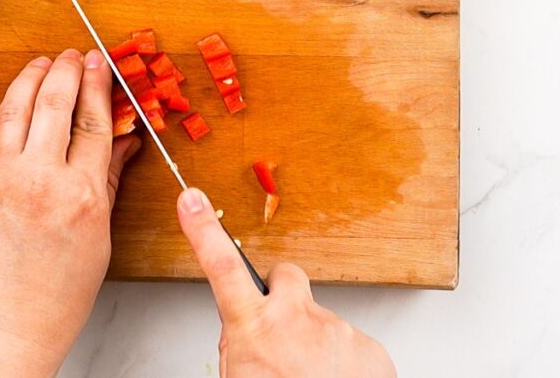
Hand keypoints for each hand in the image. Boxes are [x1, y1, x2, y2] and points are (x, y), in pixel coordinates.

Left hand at [0, 49, 139, 377]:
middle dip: (67, 70)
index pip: (94, 122)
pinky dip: (8, 107)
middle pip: (55, 104)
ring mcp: (5, 180)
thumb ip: (109, 179)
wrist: (6, 320)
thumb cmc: (58, 291)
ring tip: (44, 62)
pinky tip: (19, 96)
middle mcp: (41, 180)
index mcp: (82, 195)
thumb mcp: (100, 234)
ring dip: (32, 77)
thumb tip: (124, 140)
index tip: (101, 65)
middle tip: (76, 54)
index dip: (99, 86)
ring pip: (17, 108)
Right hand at [177, 187, 395, 377]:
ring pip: (319, 320)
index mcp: (252, 328)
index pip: (219, 266)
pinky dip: (343, 364)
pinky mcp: (369, 347)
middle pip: (285, 277)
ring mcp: (336, 329)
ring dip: (313, 343)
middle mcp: (295, 318)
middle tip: (277, 329)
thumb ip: (238, 349)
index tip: (191, 199)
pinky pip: (350, 345)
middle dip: (280, 293)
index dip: (203, 229)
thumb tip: (242, 339)